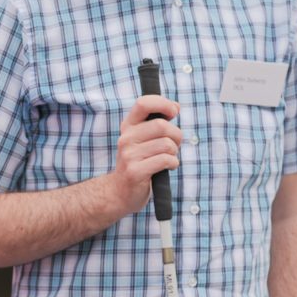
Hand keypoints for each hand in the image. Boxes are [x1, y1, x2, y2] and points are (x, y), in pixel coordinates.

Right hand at [111, 95, 182, 210]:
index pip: (143, 103)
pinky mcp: (135, 172)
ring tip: (168, 158)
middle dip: (176, 135)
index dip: (163, 104)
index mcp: (128, 126)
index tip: (174, 112)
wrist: (120, 192)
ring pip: (167, 144)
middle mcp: (126, 138)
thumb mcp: (143, 139)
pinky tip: (168, 167)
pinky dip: (173, 163)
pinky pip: (166, 160)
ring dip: (174, 152)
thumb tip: (176, 107)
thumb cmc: (139, 162)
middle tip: (174, 145)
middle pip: (162, 125)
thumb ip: (156, 122)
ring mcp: (129, 156)